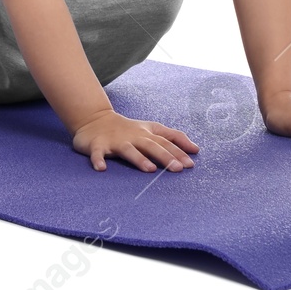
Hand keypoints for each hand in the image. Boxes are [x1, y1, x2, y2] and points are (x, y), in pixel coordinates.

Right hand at [72, 110, 198, 171]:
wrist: (95, 120)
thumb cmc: (128, 129)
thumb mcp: (151, 129)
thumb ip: (172, 137)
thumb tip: (196, 149)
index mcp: (147, 133)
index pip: (166, 141)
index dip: (179, 151)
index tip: (190, 163)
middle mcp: (134, 136)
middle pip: (151, 146)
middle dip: (165, 156)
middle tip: (177, 168)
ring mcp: (115, 141)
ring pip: (128, 150)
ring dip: (139, 159)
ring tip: (149, 169)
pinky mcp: (97, 145)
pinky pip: (98, 153)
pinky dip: (98, 160)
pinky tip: (101, 168)